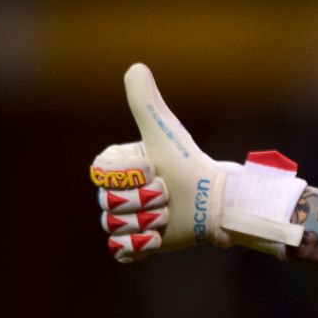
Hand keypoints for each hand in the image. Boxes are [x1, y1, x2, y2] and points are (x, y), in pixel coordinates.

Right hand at [90, 63, 306, 262]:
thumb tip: (135, 66)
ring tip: (169, 212)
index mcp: (118, 168)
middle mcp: (117, 194)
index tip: (153, 169)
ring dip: (148, 222)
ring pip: (115, 228)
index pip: (101, 177)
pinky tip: (160, 235)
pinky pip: (120, 252)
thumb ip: (146, 103)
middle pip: (109, 205)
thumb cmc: (191, 164)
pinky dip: (142, 246)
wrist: (216, 201)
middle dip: (145, 200)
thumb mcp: (164, 133)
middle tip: (167, 192)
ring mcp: (125, 220)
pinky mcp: (136, 246)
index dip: (130, 177)